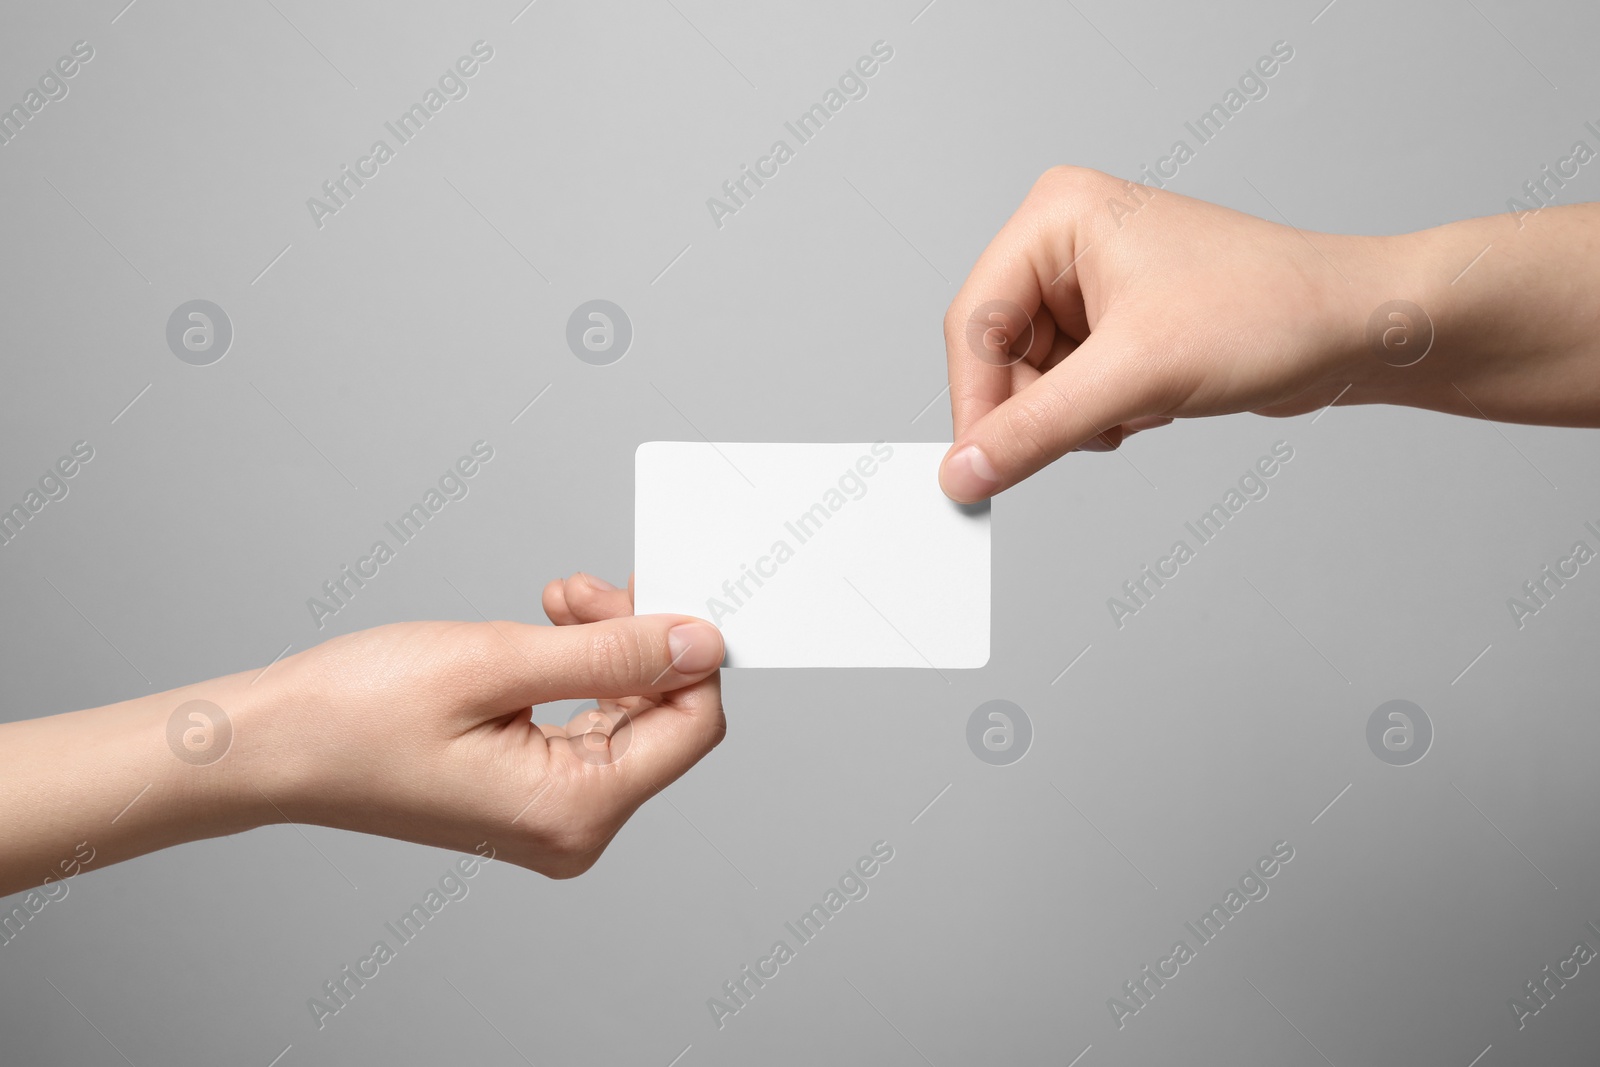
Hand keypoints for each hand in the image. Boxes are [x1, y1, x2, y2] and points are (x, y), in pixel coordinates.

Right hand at [0, 574, 725, 891]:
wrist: (270, 747)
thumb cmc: (355, 712)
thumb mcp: (497, 661)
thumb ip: (612, 651)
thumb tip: (700, 643)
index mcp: (574, 810)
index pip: (692, 724)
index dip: (687, 649)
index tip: (658, 586)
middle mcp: (573, 829)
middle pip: (662, 719)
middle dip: (636, 639)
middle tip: (579, 589)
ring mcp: (551, 818)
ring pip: (627, 716)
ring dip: (604, 648)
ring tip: (552, 602)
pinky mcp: (529, 796)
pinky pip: (589, 727)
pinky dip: (578, 673)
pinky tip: (546, 632)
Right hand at [937, 166, 1599, 500]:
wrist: (1360, 328)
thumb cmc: (1272, 312)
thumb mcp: (1136, 378)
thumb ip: (1036, 430)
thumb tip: (962, 473)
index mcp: (1056, 217)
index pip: (974, 322)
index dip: (975, 404)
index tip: (975, 472)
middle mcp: (1068, 241)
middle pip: (1000, 356)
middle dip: (1045, 407)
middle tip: (1094, 428)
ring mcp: (1094, 282)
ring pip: (1035, 381)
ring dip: (1080, 415)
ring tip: (1143, 404)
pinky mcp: (1121, 322)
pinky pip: (1071, 388)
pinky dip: (1105, 413)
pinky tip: (1156, 402)